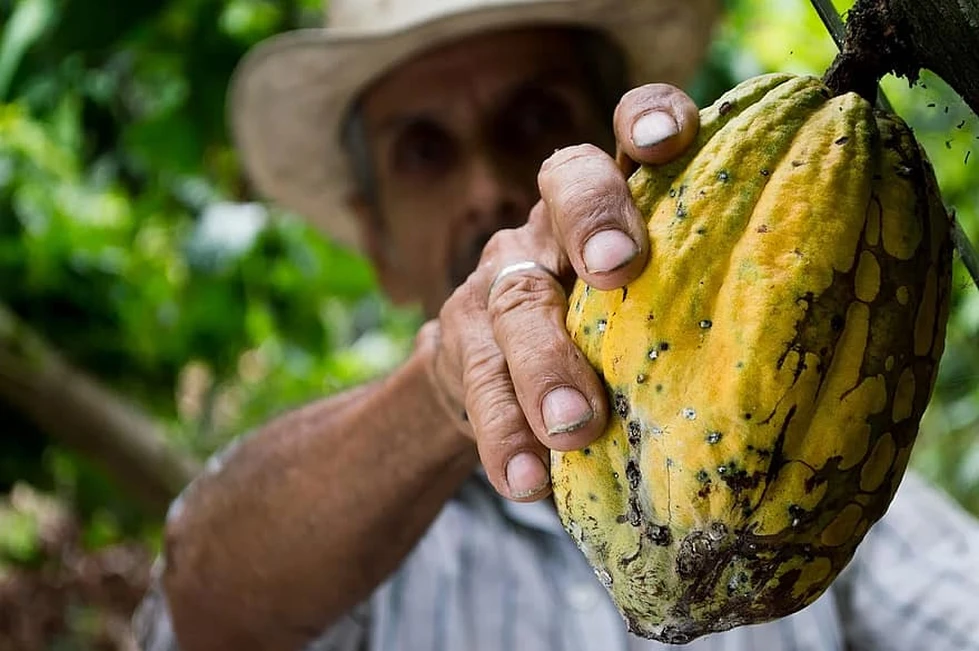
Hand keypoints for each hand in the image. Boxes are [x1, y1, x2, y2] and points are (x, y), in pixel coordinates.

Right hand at [426, 84, 700, 501]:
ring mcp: (499, 280)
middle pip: (565, 186)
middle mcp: (551, 226)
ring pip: (517, 300)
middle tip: (617, 270)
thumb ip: (696, 311)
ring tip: (575, 427)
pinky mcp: (461, 346)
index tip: (670, 140)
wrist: (490, 380)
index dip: (646, 119)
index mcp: (612, 206)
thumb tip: (822, 370)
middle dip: (593, 219)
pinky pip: (479, 387)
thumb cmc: (604, 344)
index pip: (626, 135)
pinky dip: (505, 435)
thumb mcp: (648, 312)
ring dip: (546, 364)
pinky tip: (526, 480)